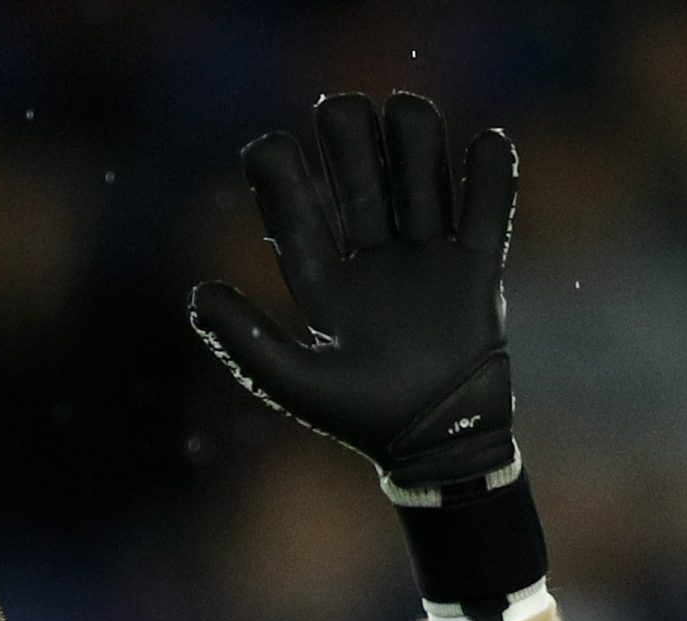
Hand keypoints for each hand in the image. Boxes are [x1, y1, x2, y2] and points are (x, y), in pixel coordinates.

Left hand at [190, 91, 520, 493]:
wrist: (437, 445)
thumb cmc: (360, 419)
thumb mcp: (292, 381)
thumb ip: (245, 340)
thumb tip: (196, 293)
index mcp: (325, 284)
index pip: (297, 217)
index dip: (280, 178)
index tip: (266, 145)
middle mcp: (373, 262)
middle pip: (360, 184)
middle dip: (350, 145)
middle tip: (340, 108)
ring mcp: (425, 261)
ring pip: (420, 185)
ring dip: (416, 145)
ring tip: (406, 108)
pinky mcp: (475, 270)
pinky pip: (487, 213)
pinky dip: (490, 178)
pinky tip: (485, 144)